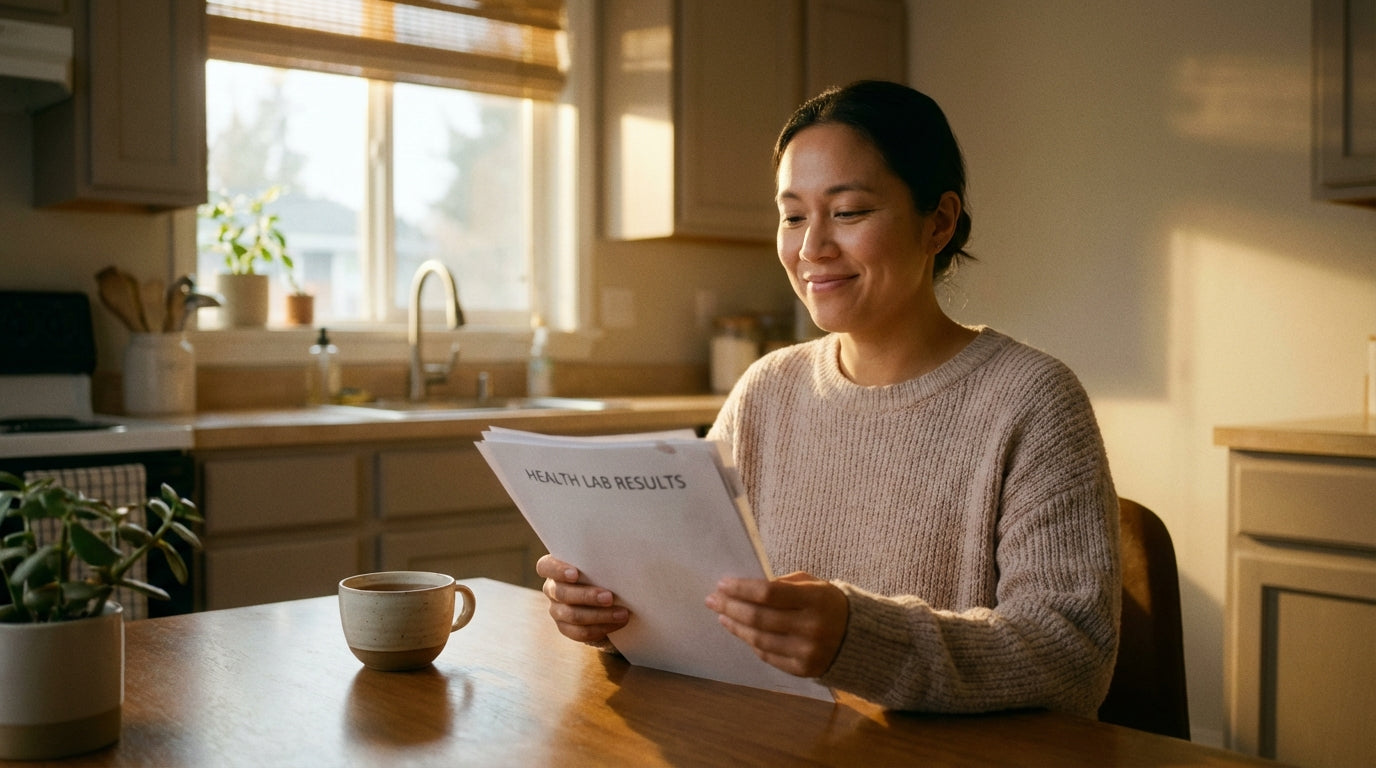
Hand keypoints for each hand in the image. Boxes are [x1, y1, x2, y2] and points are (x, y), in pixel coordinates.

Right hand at [535, 554, 629, 644]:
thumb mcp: (599, 565)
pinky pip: (580, 632)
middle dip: (587, 596)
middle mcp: (552, 589)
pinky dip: (601, 628)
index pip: (546, 567)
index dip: (557, 571)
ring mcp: (557, 610)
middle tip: (609, 597)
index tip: (575, 574)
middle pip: (562, 594)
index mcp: (555, 568)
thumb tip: (620, 562)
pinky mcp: (566, 628)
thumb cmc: (603, 572)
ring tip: (622, 614)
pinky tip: (617, 623)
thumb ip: (601, 562)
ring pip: (573, 615)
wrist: (607, 597)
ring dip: (600, 615)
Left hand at [705, 571, 847, 677]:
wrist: (860, 639)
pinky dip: (751, 642)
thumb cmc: (830, 604)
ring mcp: (806, 651)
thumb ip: (783, 584)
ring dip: (735, 626)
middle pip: (758, 617)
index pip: (768, 593)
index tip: (722, 583)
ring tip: (722, 615)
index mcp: (815, 599)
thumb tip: (747, 588)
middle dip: (730, 606)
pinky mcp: (803, 669)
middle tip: (712, 599)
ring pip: (759, 639)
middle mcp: (810, 627)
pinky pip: (767, 655)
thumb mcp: (814, 584)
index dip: (741, 588)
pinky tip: (740, 631)